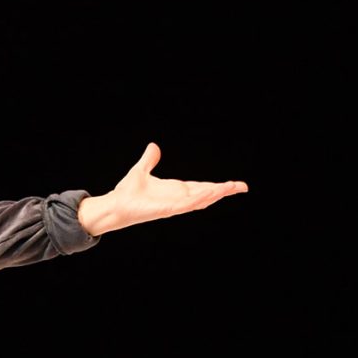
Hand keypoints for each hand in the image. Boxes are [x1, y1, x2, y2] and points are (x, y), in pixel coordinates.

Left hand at [76, 143, 245, 236]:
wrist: (114, 205)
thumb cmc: (127, 193)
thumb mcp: (141, 170)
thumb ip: (150, 160)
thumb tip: (154, 147)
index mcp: (175, 190)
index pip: (201, 187)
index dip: (217, 186)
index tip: (233, 184)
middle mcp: (178, 199)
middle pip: (206, 194)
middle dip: (224, 190)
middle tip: (243, 187)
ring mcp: (173, 206)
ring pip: (200, 200)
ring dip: (216, 194)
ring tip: (232, 188)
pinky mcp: (166, 210)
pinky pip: (186, 205)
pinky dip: (198, 200)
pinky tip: (210, 195)